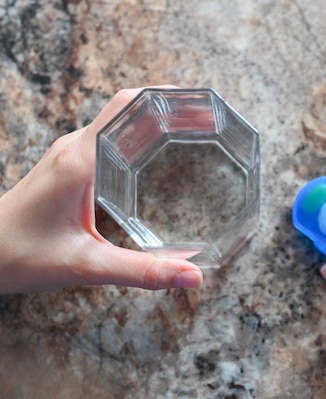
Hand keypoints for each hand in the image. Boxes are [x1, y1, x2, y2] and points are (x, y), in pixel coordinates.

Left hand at [0, 87, 202, 293]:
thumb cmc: (18, 256)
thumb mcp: (85, 266)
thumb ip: (141, 271)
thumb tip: (193, 277)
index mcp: (80, 161)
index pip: (128, 106)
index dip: (167, 98)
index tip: (201, 103)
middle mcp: (75, 148)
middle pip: (130, 107)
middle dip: (172, 107)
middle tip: (210, 119)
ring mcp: (72, 155)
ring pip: (120, 120)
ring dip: (156, 118)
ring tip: (194, 130)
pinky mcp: (71, 166)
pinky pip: (112, 137)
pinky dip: (141, 135)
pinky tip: (160, 154)